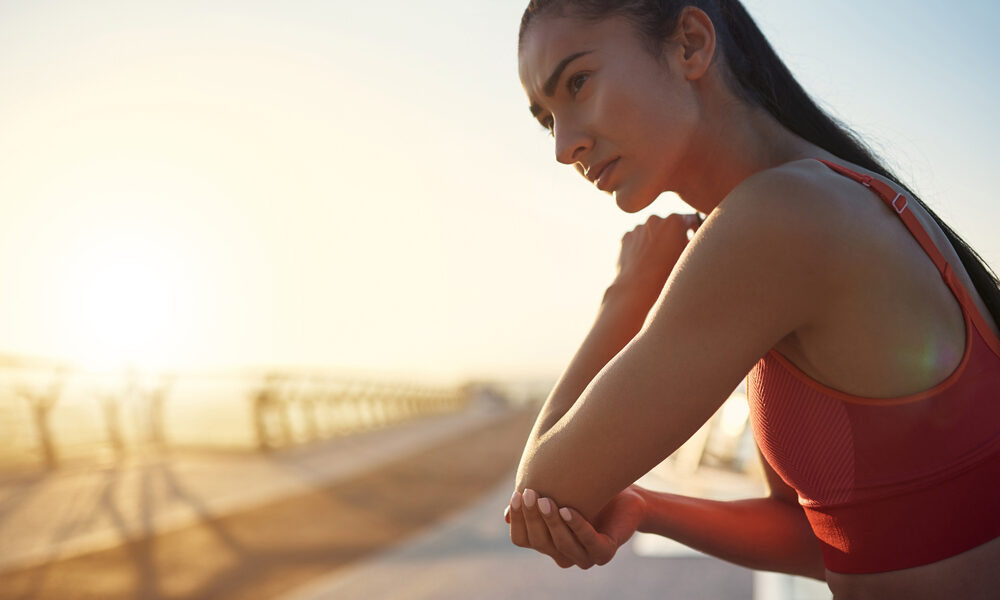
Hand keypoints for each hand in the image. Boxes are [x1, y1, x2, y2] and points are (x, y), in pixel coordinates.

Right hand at [506, 485, 647, 568]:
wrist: (626, 495)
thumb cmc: (588, 492)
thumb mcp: (556, 494)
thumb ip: (534, 504)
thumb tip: (506, 515)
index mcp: (548, 543)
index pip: (522, 539)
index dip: (518, 520)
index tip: (517, 494)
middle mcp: (563, 554)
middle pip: (539, 541)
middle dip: (532, 517)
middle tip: (530, 492)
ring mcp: (584, 557)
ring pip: (561, 544)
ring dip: (552, 521)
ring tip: (546, 499)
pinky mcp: (604, 553)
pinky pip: (588, 542)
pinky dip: (577, 526)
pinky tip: (568, 509)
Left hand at [611, 213, 702, 305]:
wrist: (638, 287)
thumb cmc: (667, 274)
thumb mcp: (688, 257)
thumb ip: (693, 242)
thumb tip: (693, 238)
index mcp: (674, 221)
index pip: (690, 219)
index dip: (693, 230)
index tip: (692, 239)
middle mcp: (655, 219)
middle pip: (669, 225)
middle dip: (672, 235)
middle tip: (674, 253)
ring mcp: (638, 228)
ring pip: (651, 231)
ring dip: (656, 240)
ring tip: (657, 260)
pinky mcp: (626, 237)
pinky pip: (637, 239)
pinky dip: (641, 246)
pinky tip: (644, 261)